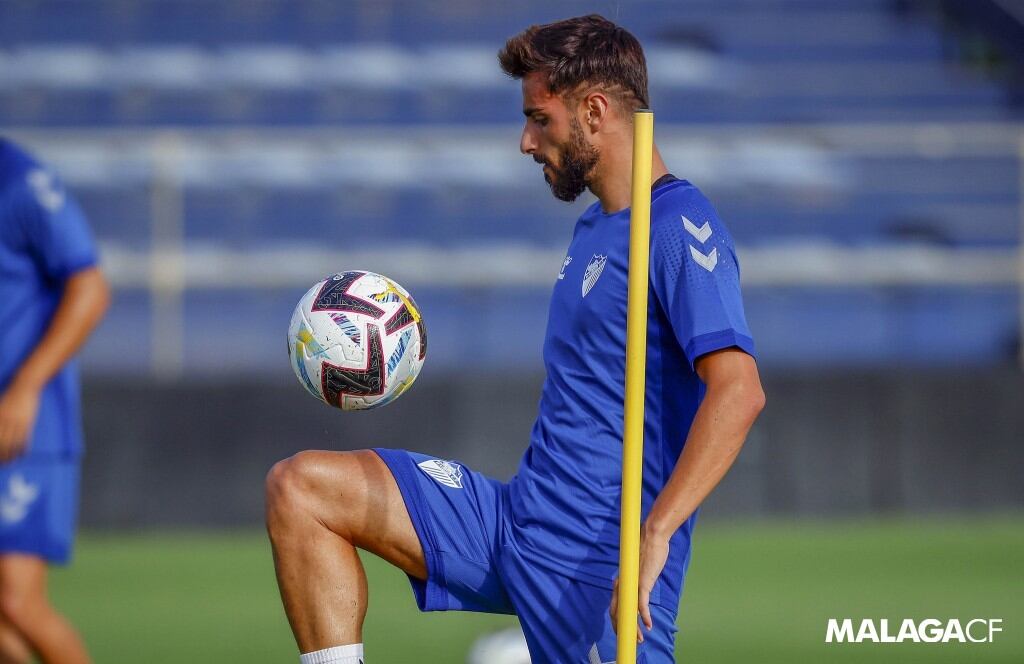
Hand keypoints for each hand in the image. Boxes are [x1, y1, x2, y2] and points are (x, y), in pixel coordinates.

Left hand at [0, 382, 40, 461]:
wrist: (25, 386)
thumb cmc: (10, 396)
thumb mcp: (0, 408)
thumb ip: (0, 419)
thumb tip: (2, 433)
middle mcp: (6, 420)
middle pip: (2, 443)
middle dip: (1, 455)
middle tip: (1, 464)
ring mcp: (18, 421)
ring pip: (13, 443)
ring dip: (11, 455)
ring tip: (9, 462)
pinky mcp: (28, 421)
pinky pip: (24, 438)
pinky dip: (22, 448)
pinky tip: (21, 454)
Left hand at [609, 522, 670, 642]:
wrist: (651, 537)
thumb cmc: (647, 551)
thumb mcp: (639, 570)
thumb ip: (637, 581)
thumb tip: (640, 588)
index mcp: (620, 582)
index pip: (614, 606)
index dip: (617, 621)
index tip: (623, 631)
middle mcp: (622, 584)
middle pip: (618, 612)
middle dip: (623, 629)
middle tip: (631, 640)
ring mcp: (632, 584)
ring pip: (629, 612)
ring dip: (634, 628)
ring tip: (639, 639)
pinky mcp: (643, 583)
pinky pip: (642, 604)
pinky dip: (645, 617)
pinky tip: (649, 625)